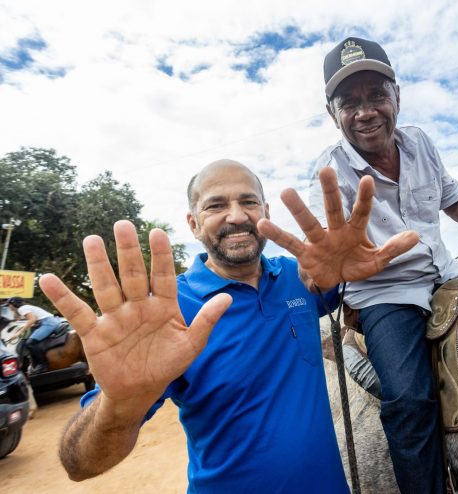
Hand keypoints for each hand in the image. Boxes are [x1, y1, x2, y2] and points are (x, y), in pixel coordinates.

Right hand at [39, 220, 230, 404]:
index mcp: (163, 306)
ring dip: (99, 264)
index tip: (158, 232)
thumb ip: (206, 321)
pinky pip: (78, 312)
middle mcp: (138, 306)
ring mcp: (116, 317)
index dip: (161, 255)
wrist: (140, 392)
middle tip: (123, 224)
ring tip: (92, 240)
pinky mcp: (96, 333)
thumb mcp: (191, 345)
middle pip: (133, 274)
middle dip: (129, 250)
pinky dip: (63, 297)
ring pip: (107, 286)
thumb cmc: (167, 365)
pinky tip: (49, 278)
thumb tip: (228, 297)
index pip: (163, 275)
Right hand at [257, 167, 418, 288]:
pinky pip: (291, 244)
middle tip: (326, 170)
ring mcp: (319, 241)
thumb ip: (394, 248)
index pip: (361, 211)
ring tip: (286, 192)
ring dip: (299, 209)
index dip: (364, 197)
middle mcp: (335, 230)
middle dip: (330, 191)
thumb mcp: (378, 261)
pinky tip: (263, 223)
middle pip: (333, 208)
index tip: (368, 178)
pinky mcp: (305, 255)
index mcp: (355, 230)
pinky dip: (278, 235)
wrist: (336, 282)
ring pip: (308, 223)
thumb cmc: (356, 265)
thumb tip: (416, 236)